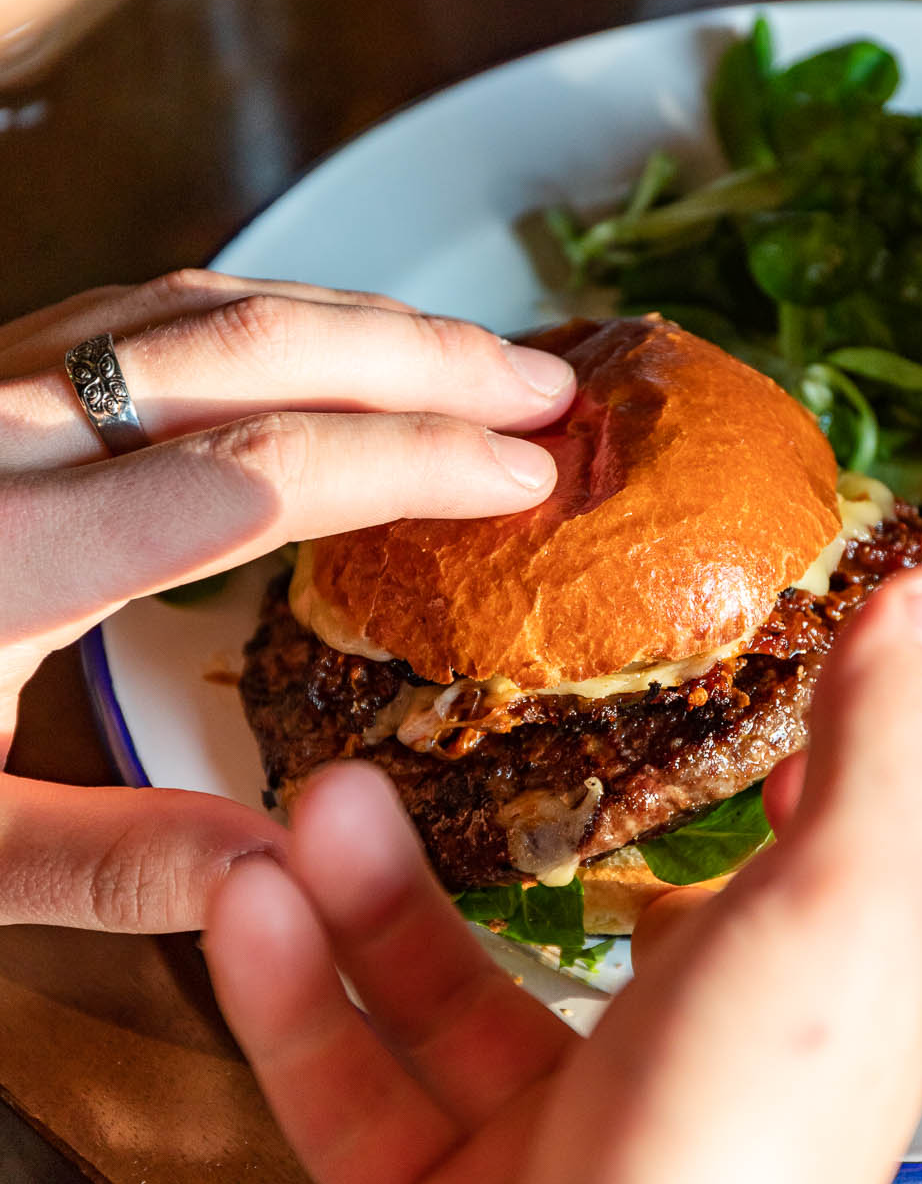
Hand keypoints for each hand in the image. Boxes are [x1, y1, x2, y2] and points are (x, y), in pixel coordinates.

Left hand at [0, 272, 572, 929]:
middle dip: (414, 356)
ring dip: (350, 319)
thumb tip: (287, 876)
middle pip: (236, 349)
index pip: (249, 475)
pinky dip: (262, 318)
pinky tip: (328, 349)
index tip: (523, 480)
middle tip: (549, 391)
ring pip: (190, 306)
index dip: (406, 463)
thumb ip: (110, 864)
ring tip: (476, 360)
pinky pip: (138, 312)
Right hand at [206, 567, 921, 1183]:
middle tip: (502, 757)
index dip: (843, 836)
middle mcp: (709, 1096)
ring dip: (388, 907)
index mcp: (827, 1028)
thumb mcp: (840, 911)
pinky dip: (308, 1004)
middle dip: (550, 852)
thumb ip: (885, 752)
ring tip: (322, 804)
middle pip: (636, 956)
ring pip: (469, 1009)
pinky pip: (366, 1092)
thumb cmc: (745, 1174)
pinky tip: (256, 911)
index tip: (779, 749)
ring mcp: (573, 1163)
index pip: (883, 931)